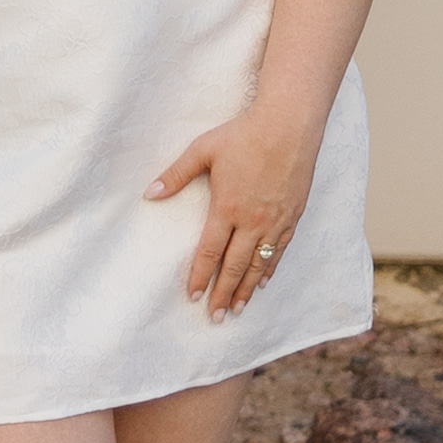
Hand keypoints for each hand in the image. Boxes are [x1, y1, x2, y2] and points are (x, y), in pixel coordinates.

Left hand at [153, 102, 323, 319]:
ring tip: (238, 309)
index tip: (191, 296)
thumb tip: (149, 193)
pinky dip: (269, 269)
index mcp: (227, 207)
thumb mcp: (203, 150)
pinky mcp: (293, 216)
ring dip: (247, 289)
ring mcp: (275, 221)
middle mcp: (252, 220)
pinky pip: (279, 250)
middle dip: (223, 294)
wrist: (289, 125)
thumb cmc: (243, 134)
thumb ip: (176, 175)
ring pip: (259, 264)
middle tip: (215, 317)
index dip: (199, 276)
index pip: (210, 252)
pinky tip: (263, 281)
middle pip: (235, 266)